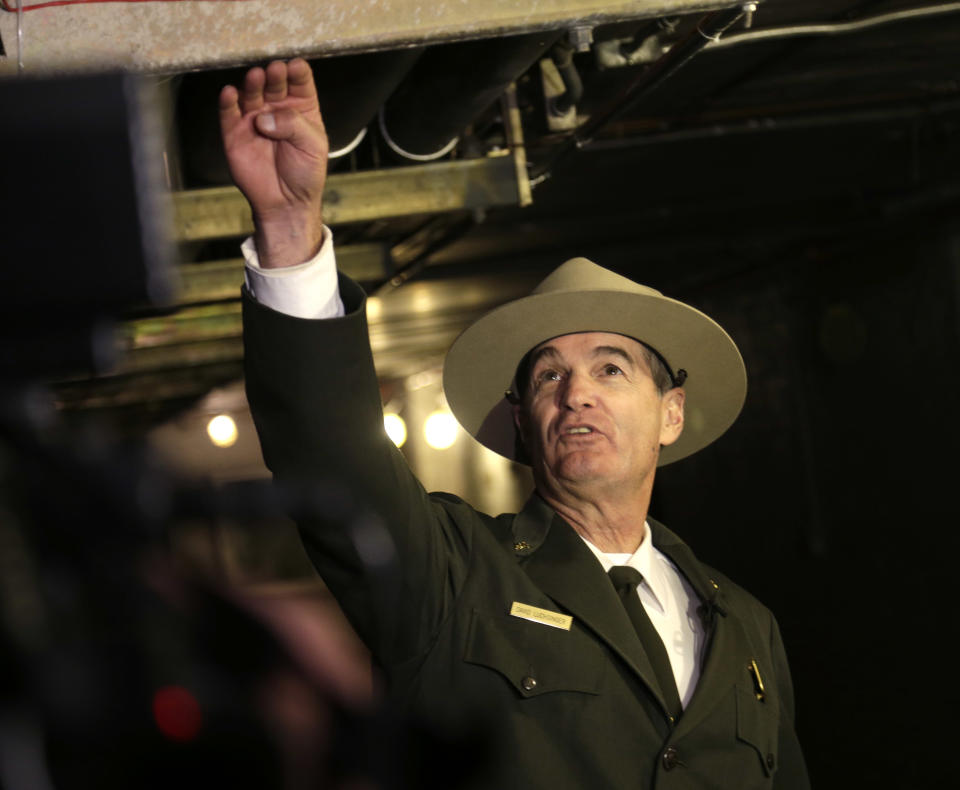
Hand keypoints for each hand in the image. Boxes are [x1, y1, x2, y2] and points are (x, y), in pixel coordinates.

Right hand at [219, 58, 327, 267]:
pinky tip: (230, 93)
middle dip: (274, 75)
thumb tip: (264, 117)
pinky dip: (227, 102)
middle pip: (273, 84)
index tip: (295, 66)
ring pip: (251, 95)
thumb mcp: (312, 146)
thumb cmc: (305, 174)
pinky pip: (228, 113)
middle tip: (274, 71)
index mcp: (301, 108)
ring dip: (252, 84)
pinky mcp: (235, 133)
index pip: (299, 81)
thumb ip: (293, 124)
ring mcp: (254, 119)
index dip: (296, 72)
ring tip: (256, 78)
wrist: (287, 203)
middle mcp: (276, 109)